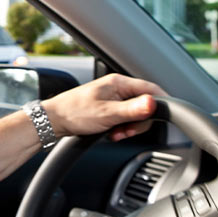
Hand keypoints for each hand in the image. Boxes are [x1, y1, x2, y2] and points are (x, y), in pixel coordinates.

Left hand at [42, 74, 161, 141]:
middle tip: (126, 131)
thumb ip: (132, 110)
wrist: (53, 121)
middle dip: (139, 122)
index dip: (161, 104)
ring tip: (116, 133)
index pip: (151, 89)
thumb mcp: (107, 113)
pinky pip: (124, 119)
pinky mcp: (109, 109)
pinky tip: (111, 133)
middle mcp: (118, 88)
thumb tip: (153, 103)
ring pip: (135, 115)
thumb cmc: (74, 112)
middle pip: (145, 105)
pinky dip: (121, 129)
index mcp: (119, 83)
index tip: (164, 118)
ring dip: (129, 128)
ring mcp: (113, 99)